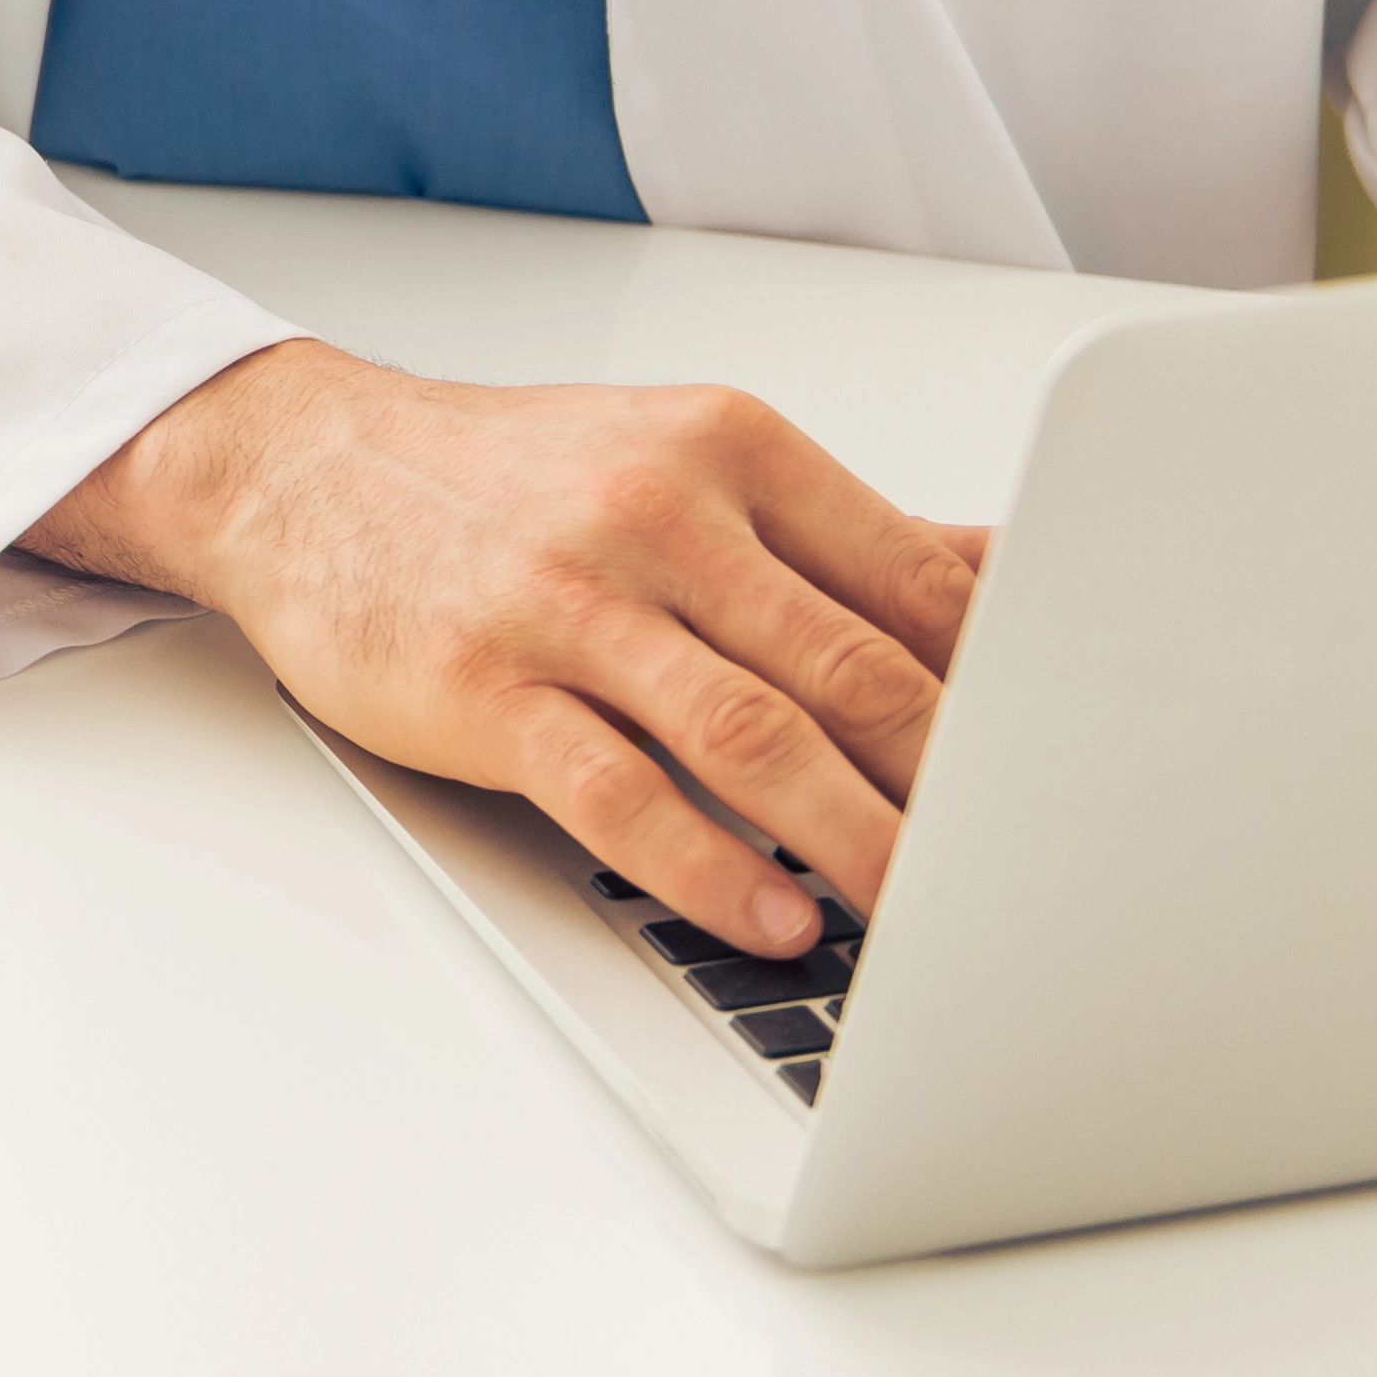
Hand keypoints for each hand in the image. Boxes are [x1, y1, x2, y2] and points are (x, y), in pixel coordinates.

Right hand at [32, 343, 992, 952]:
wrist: (296, 465)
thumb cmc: (506, 484)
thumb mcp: (685, 462)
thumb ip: (847, 534)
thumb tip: (1021, 574)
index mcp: (731, 450)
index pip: (921, 582)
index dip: (1017, 694)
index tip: (1081, 780)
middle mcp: (657, 513)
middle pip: (857, 669)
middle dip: (964, 792)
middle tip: (1037, 883)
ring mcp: (565, 599)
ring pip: (751, 733)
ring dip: (857, 844)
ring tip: (929, 926)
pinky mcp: (478, 683)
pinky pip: (612, 788)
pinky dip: (701, 863)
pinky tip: (765, 914)